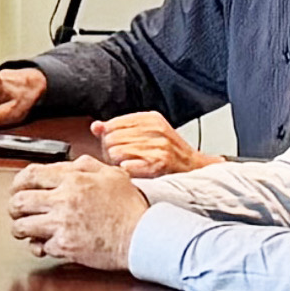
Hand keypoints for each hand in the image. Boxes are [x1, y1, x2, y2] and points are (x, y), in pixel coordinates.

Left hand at [7, 159, 152, 272]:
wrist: (142, 236)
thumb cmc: (130, 208)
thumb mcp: (113, 175)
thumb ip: (88, 166)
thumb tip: (71, 164)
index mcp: (73, 180)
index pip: (31, 175)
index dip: (18, 182)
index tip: (17, 188)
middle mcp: (64, 200)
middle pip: (20, 201)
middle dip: (13, 207)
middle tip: (16, 211)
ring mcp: (62, 224)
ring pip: (23, 225)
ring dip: (20, 228)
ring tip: (24, 229)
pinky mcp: (65, 246)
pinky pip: (40, 247)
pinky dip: (39, 247)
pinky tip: (44, 245)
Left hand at [91, 111, 205, 177]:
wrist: (193, 168)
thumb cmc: (167, 152)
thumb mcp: (145, 133)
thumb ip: (118, 128)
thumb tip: (95, 126)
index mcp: (151, 118)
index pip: (113, 124)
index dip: (109, 137)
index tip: (115, 145)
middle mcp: (155, 129)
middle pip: (111, 139)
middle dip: (111, 151)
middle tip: (120, 159)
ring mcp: (159, 146)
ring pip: (115, 153)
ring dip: (117, 163)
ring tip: (127, 165)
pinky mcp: (159, 164)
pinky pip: (126, 166)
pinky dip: (126, 171)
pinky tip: (132, 171)